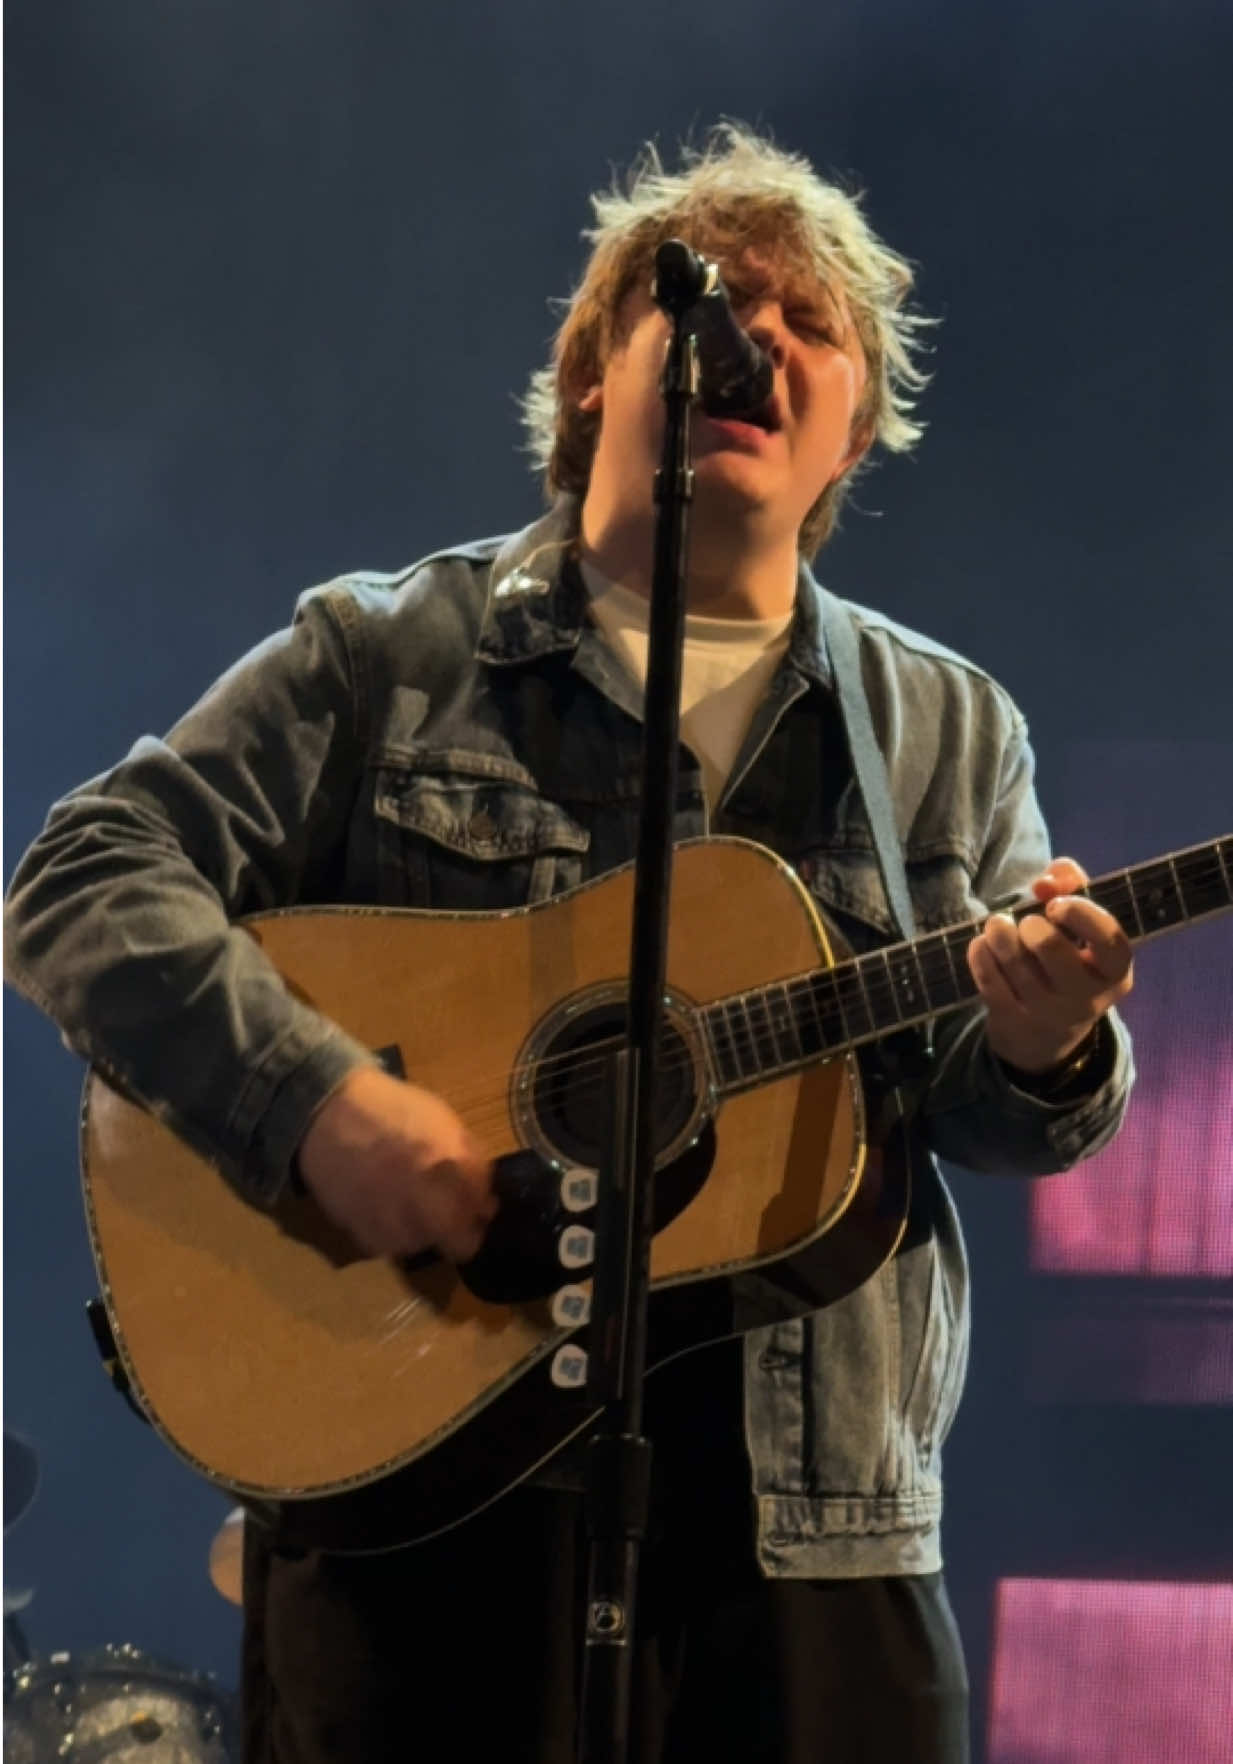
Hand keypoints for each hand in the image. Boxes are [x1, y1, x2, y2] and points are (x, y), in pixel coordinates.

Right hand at [295, 1067, 495, 1260]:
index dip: (481, 1208)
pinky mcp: (365, 1235)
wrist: (329, 1112)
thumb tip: (486, 1197)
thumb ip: (470, 1159)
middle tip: (448, 1216)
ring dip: (422, 1231)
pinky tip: (381, 1207)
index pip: (485, 1210)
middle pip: (462, 1245)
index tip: (475, 1204)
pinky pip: (388, 1247)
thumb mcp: (442, 1120)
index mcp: (453, 1166)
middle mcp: (429, 1200)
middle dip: (460, 1233)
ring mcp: (396, 1222)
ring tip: (406, 1204)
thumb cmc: (391, 1109)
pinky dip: (389, 1233)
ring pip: (424, 1246)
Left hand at [967, 856, 1132, 1074]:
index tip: (1057, 905)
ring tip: (998, 924)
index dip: (1082, 915)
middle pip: (1056, 955)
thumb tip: (1046, 882)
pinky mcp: (1014, 1019)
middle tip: (1027, 921)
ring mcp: (1048, 1012)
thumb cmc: (1067, 958)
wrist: (1046, 1028)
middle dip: (1035, 929)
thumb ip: (1070, 888)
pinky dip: (982, 957)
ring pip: (1018, 968)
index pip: (1110, 941)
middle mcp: (1087, 996)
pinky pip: (992, 983)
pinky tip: (982, 944)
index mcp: (1114, 970)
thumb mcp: (1079, 926)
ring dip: (1001, 936)